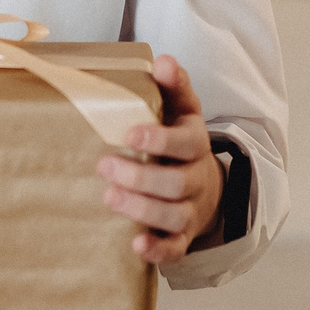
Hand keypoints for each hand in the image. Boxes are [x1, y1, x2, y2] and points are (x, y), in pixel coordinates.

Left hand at [97, 54, 224, 262]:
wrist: (206, 187)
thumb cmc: (180, 142)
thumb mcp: (181, 110)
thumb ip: (173, 86)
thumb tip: (163, 59)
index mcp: (195, 143)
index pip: (185, 142)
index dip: (160, 140)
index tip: (129, 134)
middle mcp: (197, 178)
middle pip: (176, 182)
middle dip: (140, 176)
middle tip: (104, 165)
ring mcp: (191, 210)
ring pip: (174, 215)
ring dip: (142, 208)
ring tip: (109, 197)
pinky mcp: (183, 237)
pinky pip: (176, 249)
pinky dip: (158, 250)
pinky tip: (136, 244)